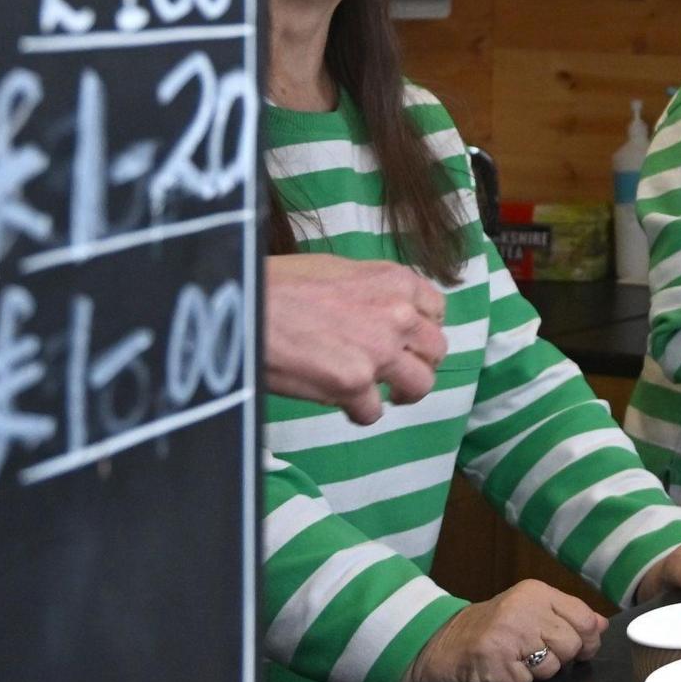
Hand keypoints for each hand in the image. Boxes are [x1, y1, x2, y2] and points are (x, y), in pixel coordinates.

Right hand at [265, 254, 446, 423]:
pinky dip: (359, 413)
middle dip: (419, 362)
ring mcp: (380, 352)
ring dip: (403, 392)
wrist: (244, 306)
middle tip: (398, 370)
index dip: (421, 329)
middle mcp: (398, 316)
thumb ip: (371, 290)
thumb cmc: (279, 283)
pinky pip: (373, 411)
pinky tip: (343, 405)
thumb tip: (378, 309)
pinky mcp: (354, 385)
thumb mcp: (337, 269)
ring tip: (382, 395)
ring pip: (420, 385)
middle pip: (435, 350)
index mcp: (396, 281)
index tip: (407, 339)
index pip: (436, 311)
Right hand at [401, 581, 602, 681]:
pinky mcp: (495, 663)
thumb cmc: (491, 628)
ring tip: (517, 660)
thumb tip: (601, 625)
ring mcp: (508, 636)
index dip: (589, 639)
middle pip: (572, 645)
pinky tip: (502, 669)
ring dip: (539, 672)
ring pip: (553, 666)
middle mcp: (523, 610)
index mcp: (536, 592)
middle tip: (539, 654)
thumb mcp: (529, 609)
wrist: (441, 643)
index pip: (585, 618)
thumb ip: (567, 614)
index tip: (582, 648)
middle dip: (562, 658)